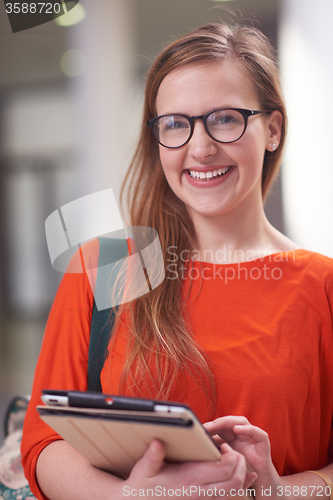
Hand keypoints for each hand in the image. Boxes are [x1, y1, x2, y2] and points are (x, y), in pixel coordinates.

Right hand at [123, 439, 256, 498]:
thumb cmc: (143, 485)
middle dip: (240, 463)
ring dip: (240, 475)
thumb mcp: (144, 469)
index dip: (230, 454)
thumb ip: (153, 456)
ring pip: (235, 492)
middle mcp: (200, 493)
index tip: (222, 444)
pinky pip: (228, 498)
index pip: (224, 468)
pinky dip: (239, 487)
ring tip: (231, 459)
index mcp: (189, 480)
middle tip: (230, 450)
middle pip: (235, 481)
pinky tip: (243, 477)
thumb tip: (157, 442)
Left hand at [204, 416, 280, 494]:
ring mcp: (253, 436)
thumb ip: (215, 450)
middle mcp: (242, 433)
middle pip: (229, 421)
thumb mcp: (225, 460)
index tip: (199, 430)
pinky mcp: (263, 442)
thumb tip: (199, 445)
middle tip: (206, 426)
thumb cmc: (240, 470)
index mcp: (232, 436)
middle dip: (217, 422)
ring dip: (229, 421)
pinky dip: (247, 429)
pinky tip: (237, 429)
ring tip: (218, 424)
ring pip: (242, 421)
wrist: (259, 482)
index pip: (220, 425)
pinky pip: (257, 432)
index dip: (210, 426)